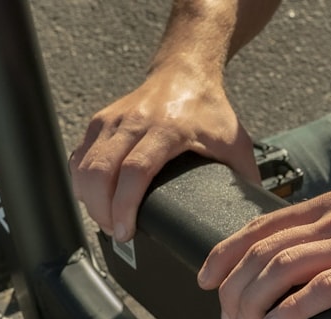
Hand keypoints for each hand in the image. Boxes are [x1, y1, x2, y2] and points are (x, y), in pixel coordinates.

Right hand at [69, 63, 260, 241]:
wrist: (186, 72)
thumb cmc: (210, 110)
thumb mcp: (235, 143)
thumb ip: (244, 180)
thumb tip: (251, 220)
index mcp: (167, 128)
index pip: (134, 171)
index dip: (125, 206)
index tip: (126, 232)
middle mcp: (134, 121)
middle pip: (100, 171)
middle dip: (102, 211)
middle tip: (117, 234)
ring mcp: (112, 120)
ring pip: (84, 166)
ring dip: (90, 200)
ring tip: (108, 222)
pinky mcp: (99, 122)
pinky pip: (79, 157)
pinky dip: (81, 183)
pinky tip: (94, 201)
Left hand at [197, 159, 330, 318]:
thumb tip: (310, 263)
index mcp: (329, 207)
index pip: (261, 226)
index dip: (225, 252)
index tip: (207, 276)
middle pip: (263, 251)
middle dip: (234, 286)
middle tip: (226, 315)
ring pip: (283, 267)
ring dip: (254, 300)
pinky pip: (326, 286)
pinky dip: (294, 308)